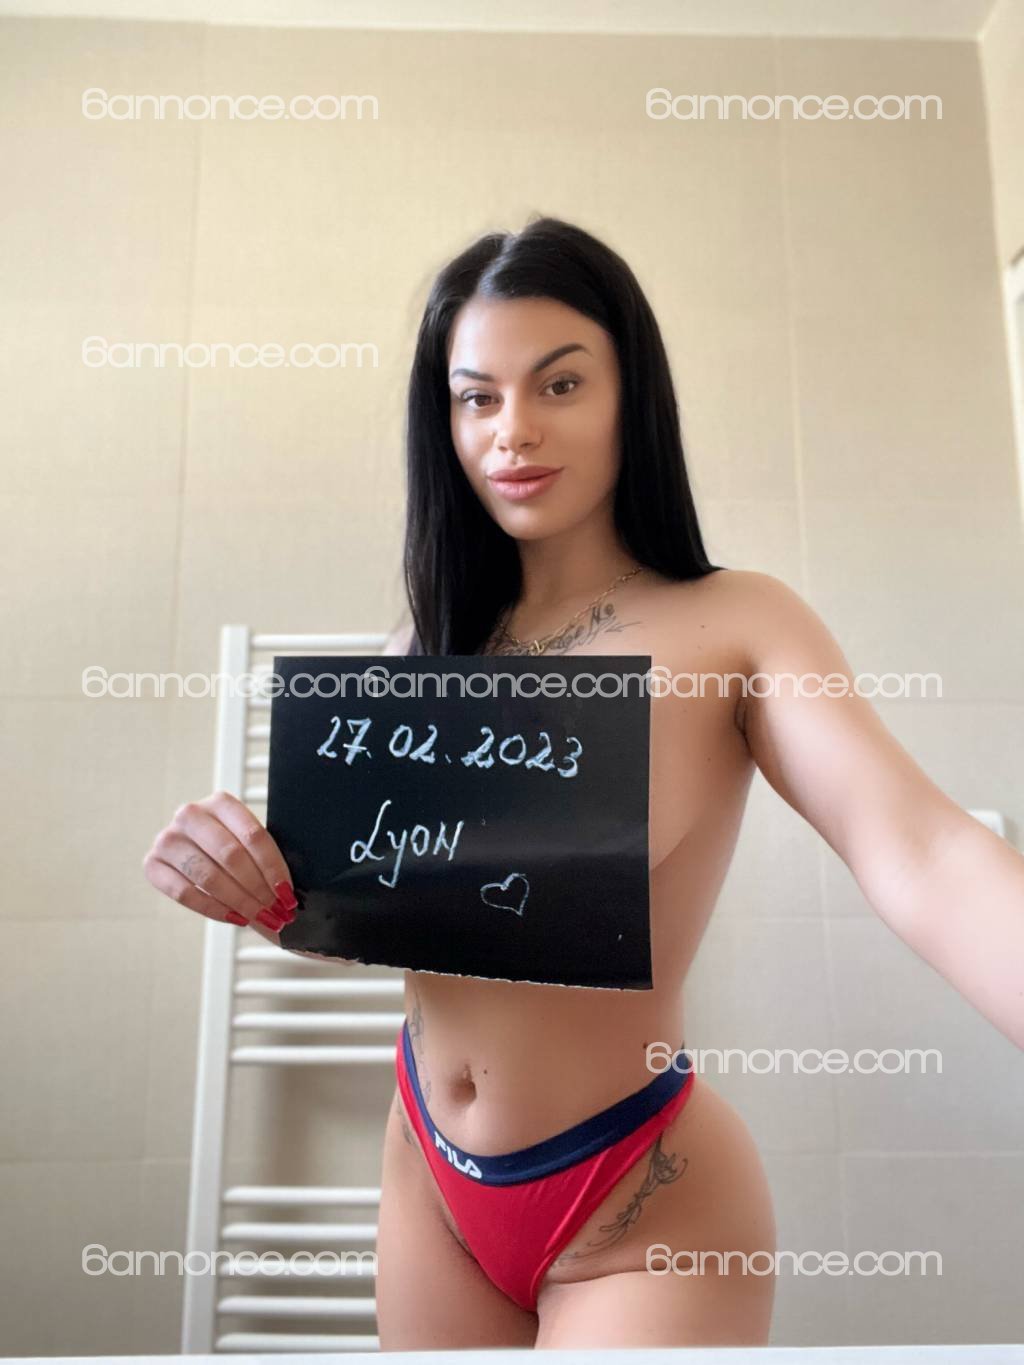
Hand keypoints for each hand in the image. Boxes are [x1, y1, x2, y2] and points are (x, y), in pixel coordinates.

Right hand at [142, 789, 297, 942]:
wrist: (193, 848)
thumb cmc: (231, 846)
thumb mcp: (248, 841)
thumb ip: (265, 857)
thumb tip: (288, 894)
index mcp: (221, 801)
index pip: (253, 836)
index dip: (273, 868)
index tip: (288, 894)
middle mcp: (190, 815)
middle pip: (231, 856)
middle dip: (258, 889)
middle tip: (276, 913)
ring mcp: (167, 838)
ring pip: (208, 876)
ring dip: (239, 902)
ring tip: (260, 918)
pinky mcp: (152, 864)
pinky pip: (185, 893)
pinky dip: (214, 909)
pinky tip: (235, 918)